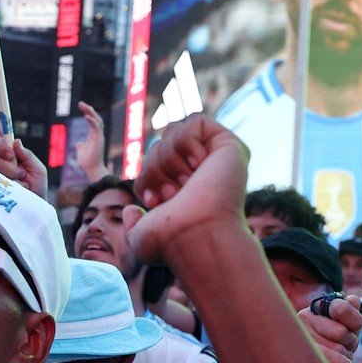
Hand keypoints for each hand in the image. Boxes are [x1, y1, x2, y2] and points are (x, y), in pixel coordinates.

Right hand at [0, 136, 47, 195]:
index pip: (0, 145)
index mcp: (12, 157)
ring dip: (14, 177)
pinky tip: (20, 190)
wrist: (36, 205)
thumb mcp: (38, 169)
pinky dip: (14, 186)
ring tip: (24, 184)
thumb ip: (27, 155)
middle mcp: (2, 166)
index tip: (11, 155)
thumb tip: (16, 141)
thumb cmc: (38, 186)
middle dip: (11, 167)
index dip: (2, 147)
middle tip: (22, 174)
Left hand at [74, 102, 109, 180]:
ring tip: (83, 106)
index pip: (92, 121)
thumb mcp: (81, 152)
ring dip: (90, 112)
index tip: (81, 106)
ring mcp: (99, 137)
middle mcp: (98, 135)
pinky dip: (92, 121)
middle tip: (80, 103)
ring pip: (97, 121)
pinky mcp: (99, 140)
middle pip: (95, 118)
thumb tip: (78, 143)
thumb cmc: (87, 163)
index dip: (88, 112)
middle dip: (88, 109)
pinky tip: (86, 116)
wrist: (92, 171)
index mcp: (94, 136)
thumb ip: (81, 146)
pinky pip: (96, 128)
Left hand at [126, 116, 249, 265]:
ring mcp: (218, 160)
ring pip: (173, 132)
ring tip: (186, 183)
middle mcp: (203, 174)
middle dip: (156, 168)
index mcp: (184, 191)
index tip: (156, 202)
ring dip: (169, 159)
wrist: (195, 235)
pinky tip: (198, 165)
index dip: (146, 178)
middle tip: (173, 193)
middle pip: (159, 145)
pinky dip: (186, 142)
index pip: (152, 165)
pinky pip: (196, 120)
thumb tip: (131, 211)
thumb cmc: (171, 242)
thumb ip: (134, 225)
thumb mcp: (141, 238)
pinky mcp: (230, 146)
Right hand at [297, 293, 361, 362]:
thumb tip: (352, 299)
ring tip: (341, 355)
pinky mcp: (300, 354)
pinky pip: (325, 357)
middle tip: (347, 345)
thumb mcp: (350, 325)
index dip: (354, 322)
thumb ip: (352, 312)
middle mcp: (303, 317)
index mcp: (316, 307)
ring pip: (337, 347)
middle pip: (341, 332)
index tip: (353, 329)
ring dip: (346, 354)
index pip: (342, 308)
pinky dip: (340, 362)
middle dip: (351, 341)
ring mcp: (299, 336)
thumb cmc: (339, 341)